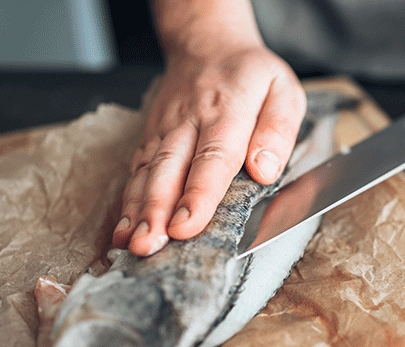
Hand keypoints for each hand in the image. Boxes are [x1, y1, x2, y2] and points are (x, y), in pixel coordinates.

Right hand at [113, 34, 304, 255]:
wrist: (207, 44)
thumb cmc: (251, 75)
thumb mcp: (282, 90)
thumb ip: (278, 130)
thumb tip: (264, 170)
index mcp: (227, 110)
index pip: (212, 157)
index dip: (198, 194)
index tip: (187, 224)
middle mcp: (188, 121)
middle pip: (169, 169)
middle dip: (156, 210)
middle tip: (149, 245)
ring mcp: (164, 130)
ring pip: (147, 172)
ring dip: (137, 211)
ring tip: (133, 245)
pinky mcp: (151, 138)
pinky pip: (135, 171)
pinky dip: (126, 202)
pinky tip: (122, 231)